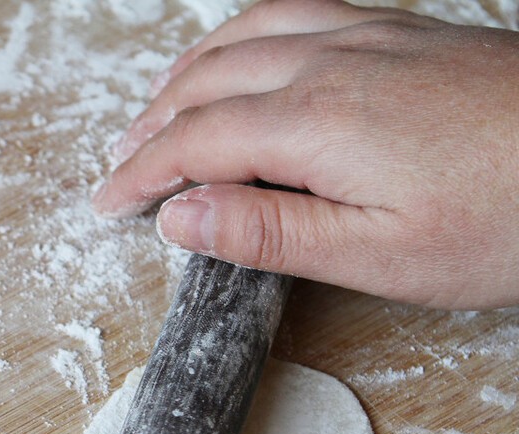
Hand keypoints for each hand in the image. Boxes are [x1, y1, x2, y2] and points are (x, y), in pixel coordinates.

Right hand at [93, 0, 518, 309]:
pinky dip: (237, 34)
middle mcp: (329, 63)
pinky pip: (289, 9)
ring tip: (154, 107)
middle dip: (148, 125)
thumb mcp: (381, 254)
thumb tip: (179, 217)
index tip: (109, 205)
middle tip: (118, 167)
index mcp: (315, 123)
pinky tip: (239, 51)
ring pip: (240, 37)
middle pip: (205, 83)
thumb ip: (270, 232)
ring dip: (183, 74)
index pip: (193, 142)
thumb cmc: (509, 216)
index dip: (139, 175)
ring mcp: (366, 35)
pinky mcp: (399, 28)